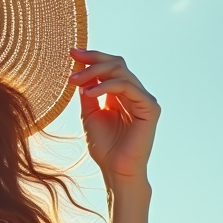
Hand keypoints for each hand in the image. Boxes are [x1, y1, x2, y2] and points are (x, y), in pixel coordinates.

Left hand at [68, 48, 159, 185]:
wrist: (115, 170)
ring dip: (95, 73)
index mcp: (121, 94)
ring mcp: (144, 99)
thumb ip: (87, 92)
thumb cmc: (104, 146)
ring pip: (121, 72)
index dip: (92, 57)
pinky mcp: (150, 108)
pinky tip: (89, 94)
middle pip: (117, 63)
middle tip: (73, 61)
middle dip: (93, 59)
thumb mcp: (89, 114)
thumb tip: (80, 69)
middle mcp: (135, 93)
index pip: (110, 66)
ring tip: (74, 81)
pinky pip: (128, 87)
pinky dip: (106, 87)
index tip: (71, 52)